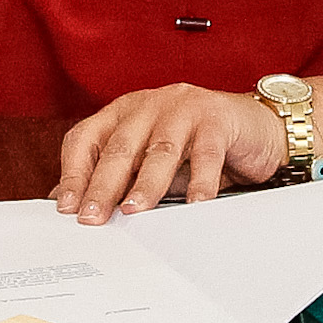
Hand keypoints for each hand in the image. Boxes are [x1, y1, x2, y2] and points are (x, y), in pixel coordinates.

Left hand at [54, 85, 285, 223]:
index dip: (74, 172)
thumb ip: (117, 178)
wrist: (256, 128)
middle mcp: (150, 105)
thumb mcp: (150, 162)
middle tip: (93, 217)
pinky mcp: (217, 119)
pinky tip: (195, 205)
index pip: (87, 137)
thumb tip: (70, 203)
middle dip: (103, 185)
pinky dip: (199, 181)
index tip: (67, 207)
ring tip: (134, 211)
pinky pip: (205, 153)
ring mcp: (184, 108)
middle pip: (120, 146)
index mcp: (125, 112)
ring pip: (159, 149)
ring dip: (146, 184)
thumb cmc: (198, 146)